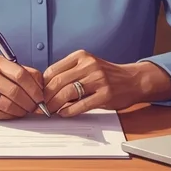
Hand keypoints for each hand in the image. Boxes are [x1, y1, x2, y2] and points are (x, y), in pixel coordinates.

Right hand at [0, 55, 44, 119]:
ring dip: (22, 110)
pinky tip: (14, 113)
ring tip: (26, 110)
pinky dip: (11, 115)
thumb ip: (21, 71)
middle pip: (16, 92)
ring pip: (9, 105)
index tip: (41, 96)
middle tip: (36, 106)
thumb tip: (41, 84)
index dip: (35, 88)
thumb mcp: (0, 65)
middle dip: (31, 102)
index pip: (21, 74)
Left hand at [42, 50, 170, 116]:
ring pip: (68, 92)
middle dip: (46, 96)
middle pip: (58, 81)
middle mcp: (89, 65)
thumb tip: (46, 88)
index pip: (53, 70)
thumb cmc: (107, 75)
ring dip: (55, 105)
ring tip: (50, 111)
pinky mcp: (105, 94)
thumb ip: (70, 73)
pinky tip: (64, 113)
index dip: (42, 84)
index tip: (38, 94)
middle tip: (40, 106)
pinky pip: (81, 104)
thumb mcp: (88, 66)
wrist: (133, 80)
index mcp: (81, 56)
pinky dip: (69, 111)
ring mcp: (98, 79)